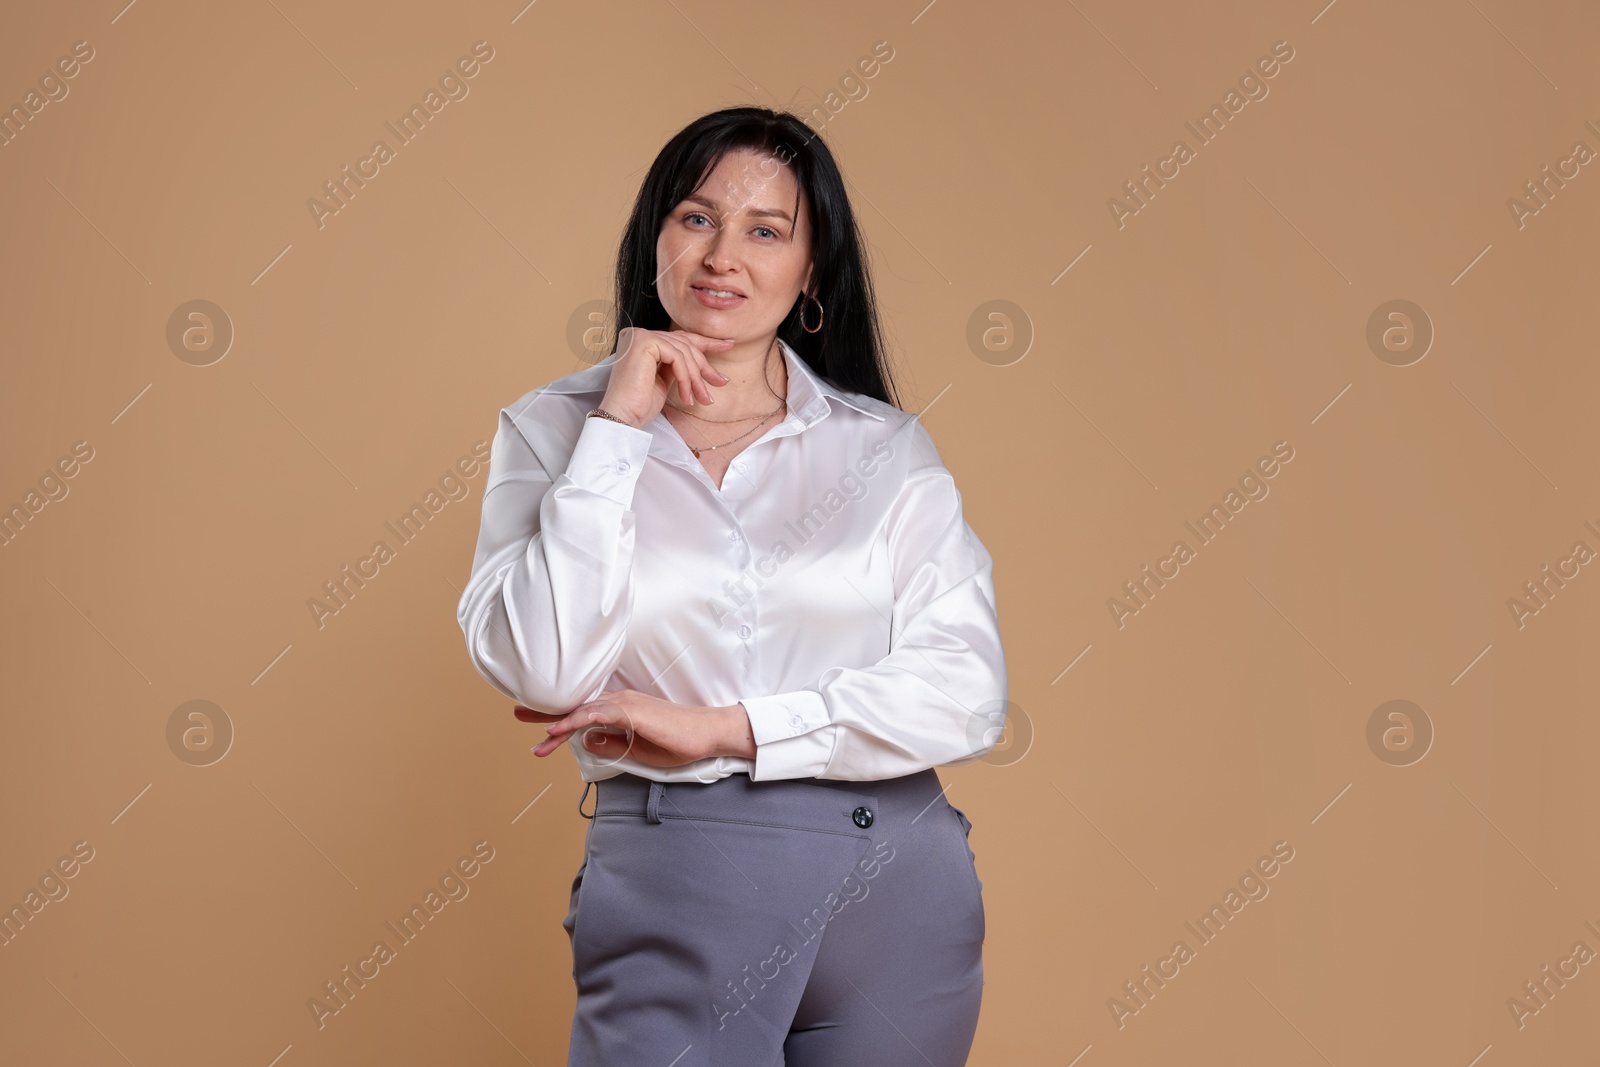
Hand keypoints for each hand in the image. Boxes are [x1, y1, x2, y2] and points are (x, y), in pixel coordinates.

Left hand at [515, 689, 755, 767]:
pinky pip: (595, 715)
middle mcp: (619, 702)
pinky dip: (573, 722)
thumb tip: (586, 741)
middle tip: (518, 713)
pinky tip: (556, 730)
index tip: (537, 727)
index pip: (583, 713)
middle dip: (546, 712)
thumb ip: (612, 745)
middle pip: (576, 707)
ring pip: (581, 711)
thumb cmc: (679, 741)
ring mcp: (624, 704)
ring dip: (555, 722)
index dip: (558, 718)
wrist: (707, 733)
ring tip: (535, 735)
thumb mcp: (638, 751)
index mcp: (621, 710)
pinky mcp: (631, 711)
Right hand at [598, 326, 733, 427]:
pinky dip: (686, 377)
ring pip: (683, 351)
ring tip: (702, 398)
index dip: (706, 342)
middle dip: (705, 366)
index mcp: (642, 341)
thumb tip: (707, 367)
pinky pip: (677, 357)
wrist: (622, 418)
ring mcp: (640, 336)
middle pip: (684, 344)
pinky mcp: (644, 343)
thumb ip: (679, 366)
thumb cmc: (640, 405)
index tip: (727, 346)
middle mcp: (639, 334)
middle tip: (720, 382)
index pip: (679, 338)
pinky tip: (686, 396)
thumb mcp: (665, 380)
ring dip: (696, 378)